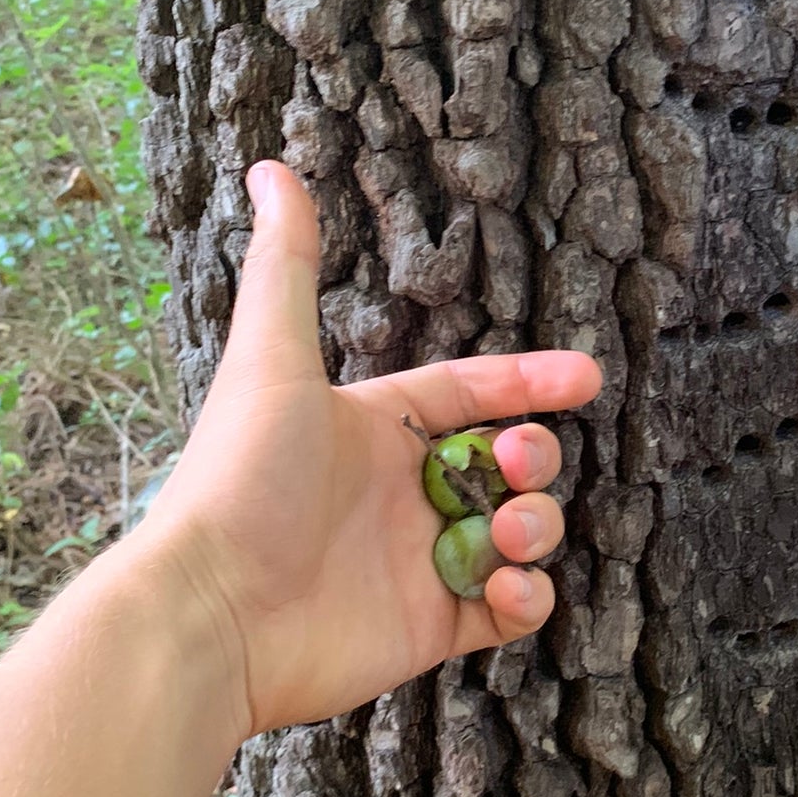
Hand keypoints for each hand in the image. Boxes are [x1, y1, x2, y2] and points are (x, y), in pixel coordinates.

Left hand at [135, 161, 601, 748]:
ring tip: (512, 531)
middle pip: (508, 463)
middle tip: (519, 463)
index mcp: (372, 428)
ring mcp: (419, 564)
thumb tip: (270, 166)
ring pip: (519, 534)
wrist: (212, 614)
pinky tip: (505, 586)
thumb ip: (287, 267)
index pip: (470, 393)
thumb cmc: (240, 481)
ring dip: (538, 525)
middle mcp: (401, 493)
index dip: (529, 381)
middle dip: (535, 456)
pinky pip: (508, 610)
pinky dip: (525, 597)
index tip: (586, 378)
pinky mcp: (430, 630)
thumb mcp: (270, 360)